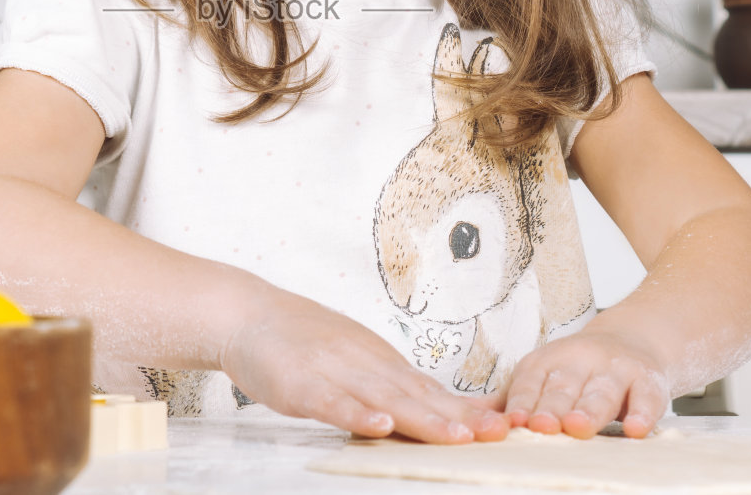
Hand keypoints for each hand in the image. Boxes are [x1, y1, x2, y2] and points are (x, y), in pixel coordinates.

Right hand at [219, 287, 510, 443]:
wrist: (247, 314)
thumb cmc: (302, 342)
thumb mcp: (354, 357)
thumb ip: (393, 384)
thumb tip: (444, 408)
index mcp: (379, 360)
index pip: (430, 389)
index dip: (467, 408)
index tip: (504, 424)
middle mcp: (363, 363)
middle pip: (416, 394)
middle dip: (458, 417)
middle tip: (495, 434)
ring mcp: (332, 372)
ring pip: (382, 397)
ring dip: (420, 418)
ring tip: (455, 436)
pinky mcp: (299, 384)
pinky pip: (330, 401)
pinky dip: (354, 413)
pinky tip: (376, 424)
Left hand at [488, 326, 670, 439]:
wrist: (634, 340)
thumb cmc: (578, 370)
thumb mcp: (543, 376)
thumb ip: (511, 399)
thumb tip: (467, 418)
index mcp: (548, 361)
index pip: (530, 382)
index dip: (521, 401)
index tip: (512, 421)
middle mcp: (580, 361)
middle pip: (563, 387)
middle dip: (551, 408)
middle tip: (542, 427)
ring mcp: (615, 370)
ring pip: (601, 392)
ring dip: (589, 409)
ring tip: (578, 426)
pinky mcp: (648, 382)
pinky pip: (647, 399)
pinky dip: (642, 414)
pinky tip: (635, 429)